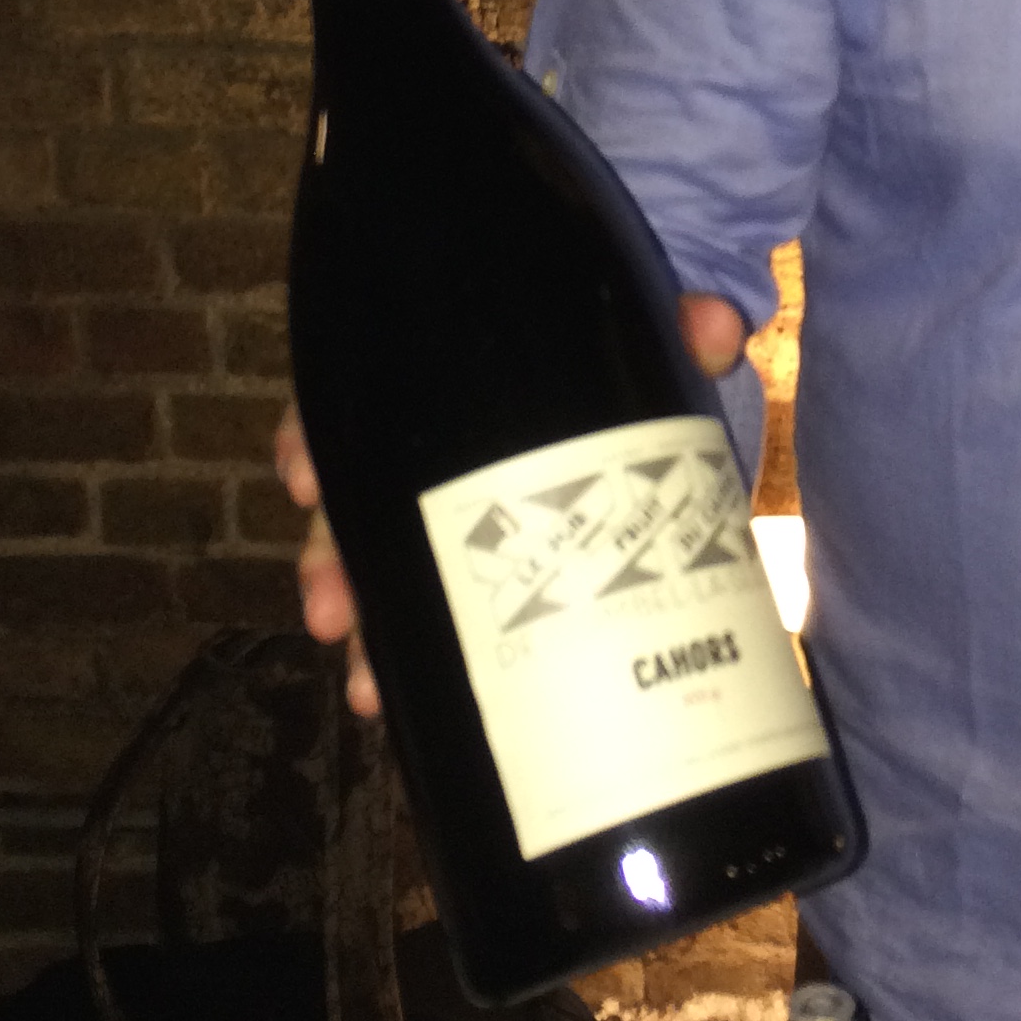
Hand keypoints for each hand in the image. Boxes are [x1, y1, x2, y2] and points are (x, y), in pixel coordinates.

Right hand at [278, 290, 751, 721]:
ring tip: (369, 686)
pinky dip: (412, 645)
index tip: (301, 478)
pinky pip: (437, 600)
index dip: (318, 436)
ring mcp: (466, 508)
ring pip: (388, 561)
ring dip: (371, 623)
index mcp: (459, 383)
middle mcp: (439, 446)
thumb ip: (682, 326)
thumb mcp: (651, 342)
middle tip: (332, 613)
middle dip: (336, 558)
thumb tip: (718, 328)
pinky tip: (398, 694)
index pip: (368, 395)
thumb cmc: (630, 361)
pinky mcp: (500, 562)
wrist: (668, 400)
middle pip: (362, 497)